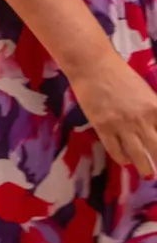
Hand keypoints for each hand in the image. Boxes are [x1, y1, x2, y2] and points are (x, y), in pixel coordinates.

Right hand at [72, 57, 156, 177]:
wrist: (93, 66)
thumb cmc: (120, 74)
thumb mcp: (145, 91)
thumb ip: (153, 110)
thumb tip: (155, 125)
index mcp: (155, 107)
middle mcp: (141, 119)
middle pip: (156, 147)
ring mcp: (121, 124)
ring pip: (137, 153)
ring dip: (144, 167)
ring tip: (148, 176)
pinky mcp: (103, 126)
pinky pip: (114, 148)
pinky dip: (121, 157)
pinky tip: (124, 162)